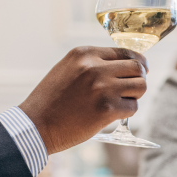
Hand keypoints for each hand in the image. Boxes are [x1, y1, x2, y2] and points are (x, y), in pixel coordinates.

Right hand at [19, 46, 147, 153]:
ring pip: (140, 86)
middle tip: (131, 90)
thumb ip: (92, 64)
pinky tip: (111, 115)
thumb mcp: (67, 69)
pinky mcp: (107, 109)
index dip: (137, 62)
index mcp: (85, 54)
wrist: (35, 125)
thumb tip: (123, 66)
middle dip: (138, 79)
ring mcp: (103, 87)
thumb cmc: (50, 101)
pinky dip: (126, 113)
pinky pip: (132, 107)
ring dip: (134, 96)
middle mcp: (95, 67)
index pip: (125, 52)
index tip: (141, 70)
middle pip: (137, 68)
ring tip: (120, 102)